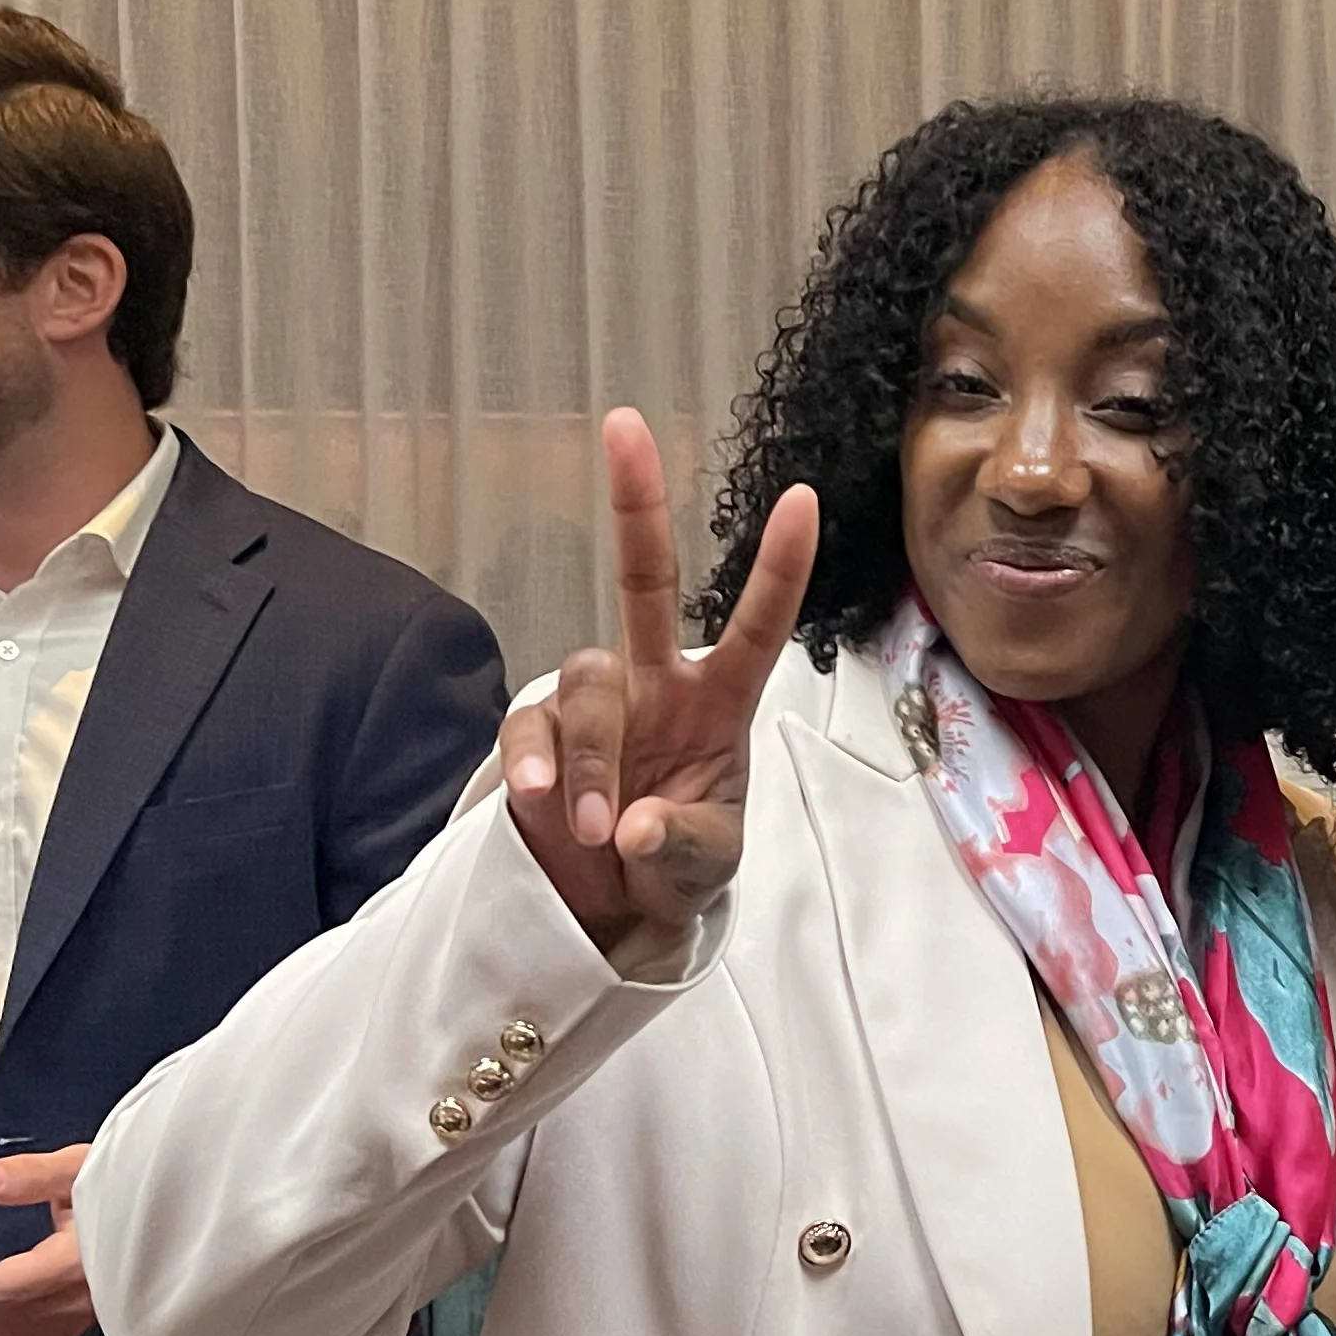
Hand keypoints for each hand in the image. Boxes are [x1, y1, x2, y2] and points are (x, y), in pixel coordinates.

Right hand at [502, 411, 818, 944]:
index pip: (756, 626)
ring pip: (587, 681)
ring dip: (593, 758)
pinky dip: (537, 764)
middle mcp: (654, 683)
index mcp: (717, 703)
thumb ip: (681, 845)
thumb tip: (635, 827)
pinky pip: (532, 727)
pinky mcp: (538, 736)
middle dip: (636, 500)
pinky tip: (541, 800)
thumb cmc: (675, 867)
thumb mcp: (703, 868)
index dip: (779, 567)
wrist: (609, 911)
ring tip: (598, 829)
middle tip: (625, 424)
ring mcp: (594, 704)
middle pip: (642, 578)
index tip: (803, 498)